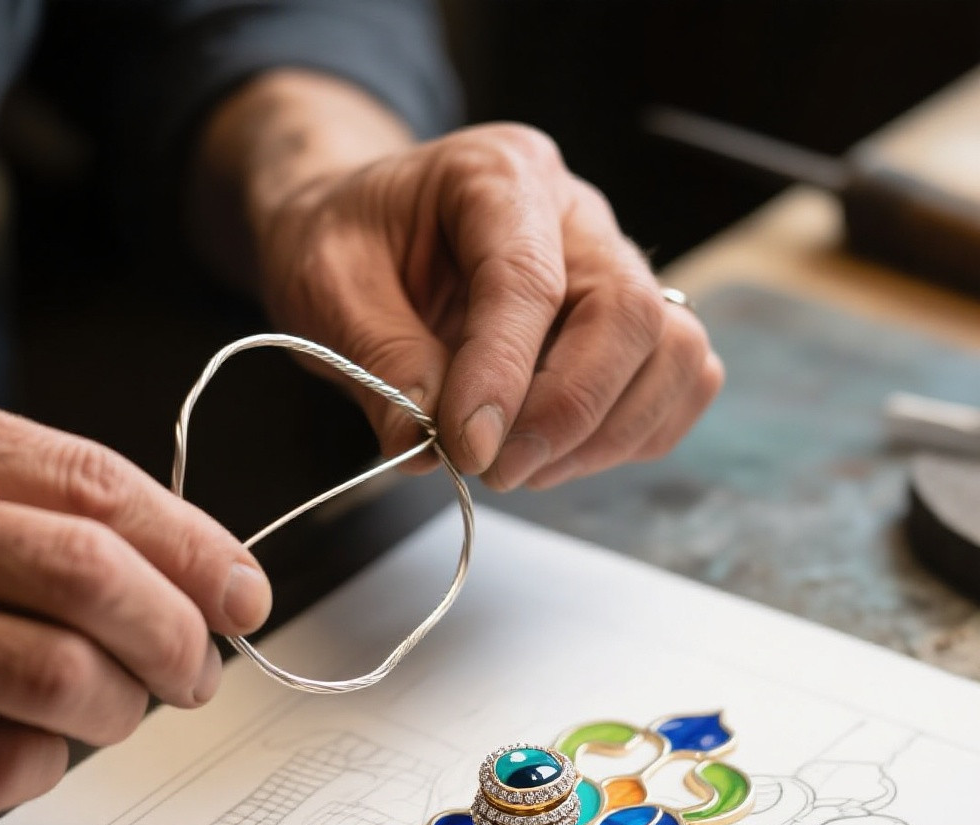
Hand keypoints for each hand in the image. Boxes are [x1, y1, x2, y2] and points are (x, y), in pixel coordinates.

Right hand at [0, 377, 270, 811]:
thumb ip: (20, 495)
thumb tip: (173, 562)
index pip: (100, 486)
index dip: (197, 547)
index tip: (241, 591)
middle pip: (95, 578)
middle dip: (180, 638)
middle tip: (199, 670)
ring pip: (58, 676)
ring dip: (121, 710)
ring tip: (120, 712)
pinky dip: (45, 767)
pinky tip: (35, 750)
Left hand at [193, 73, 721, 490]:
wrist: (363, 230)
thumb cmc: (346, 244)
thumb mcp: (325, 286)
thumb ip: (377, 358)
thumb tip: (423, 447)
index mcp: (497, 176)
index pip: (529, 280)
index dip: (503, 376)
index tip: (468, 449)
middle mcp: (575, 214)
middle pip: (629, 313)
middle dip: (567, 413)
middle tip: (496, 469)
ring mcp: (613, 265)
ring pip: (673, 351)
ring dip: (607, 433)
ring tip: (520, 467)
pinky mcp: (627, 324)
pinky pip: (678, 380)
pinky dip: (632, 435)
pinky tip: (557, 456)